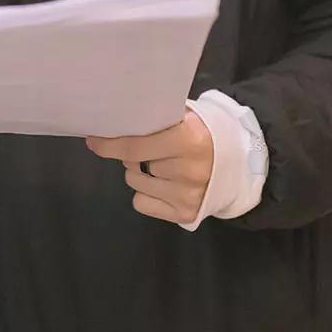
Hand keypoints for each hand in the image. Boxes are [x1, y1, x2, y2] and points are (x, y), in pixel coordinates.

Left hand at [86, 111, 213, 222]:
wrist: (238, 163)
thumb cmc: (203, 133)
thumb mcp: (187, 116)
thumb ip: (158, 118)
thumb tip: (116, 119)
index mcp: (189, 139)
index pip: (137, 144)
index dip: (110, 143)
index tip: (94, 139)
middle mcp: (188, 170)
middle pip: (133, 164)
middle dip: (132, 154)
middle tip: (147, 147)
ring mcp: (186, 196)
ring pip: (134, 183)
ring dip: (138, 173)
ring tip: (159, 165)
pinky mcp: (184, 215)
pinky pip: (141, 203)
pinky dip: (145, 194)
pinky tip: (163, 185)